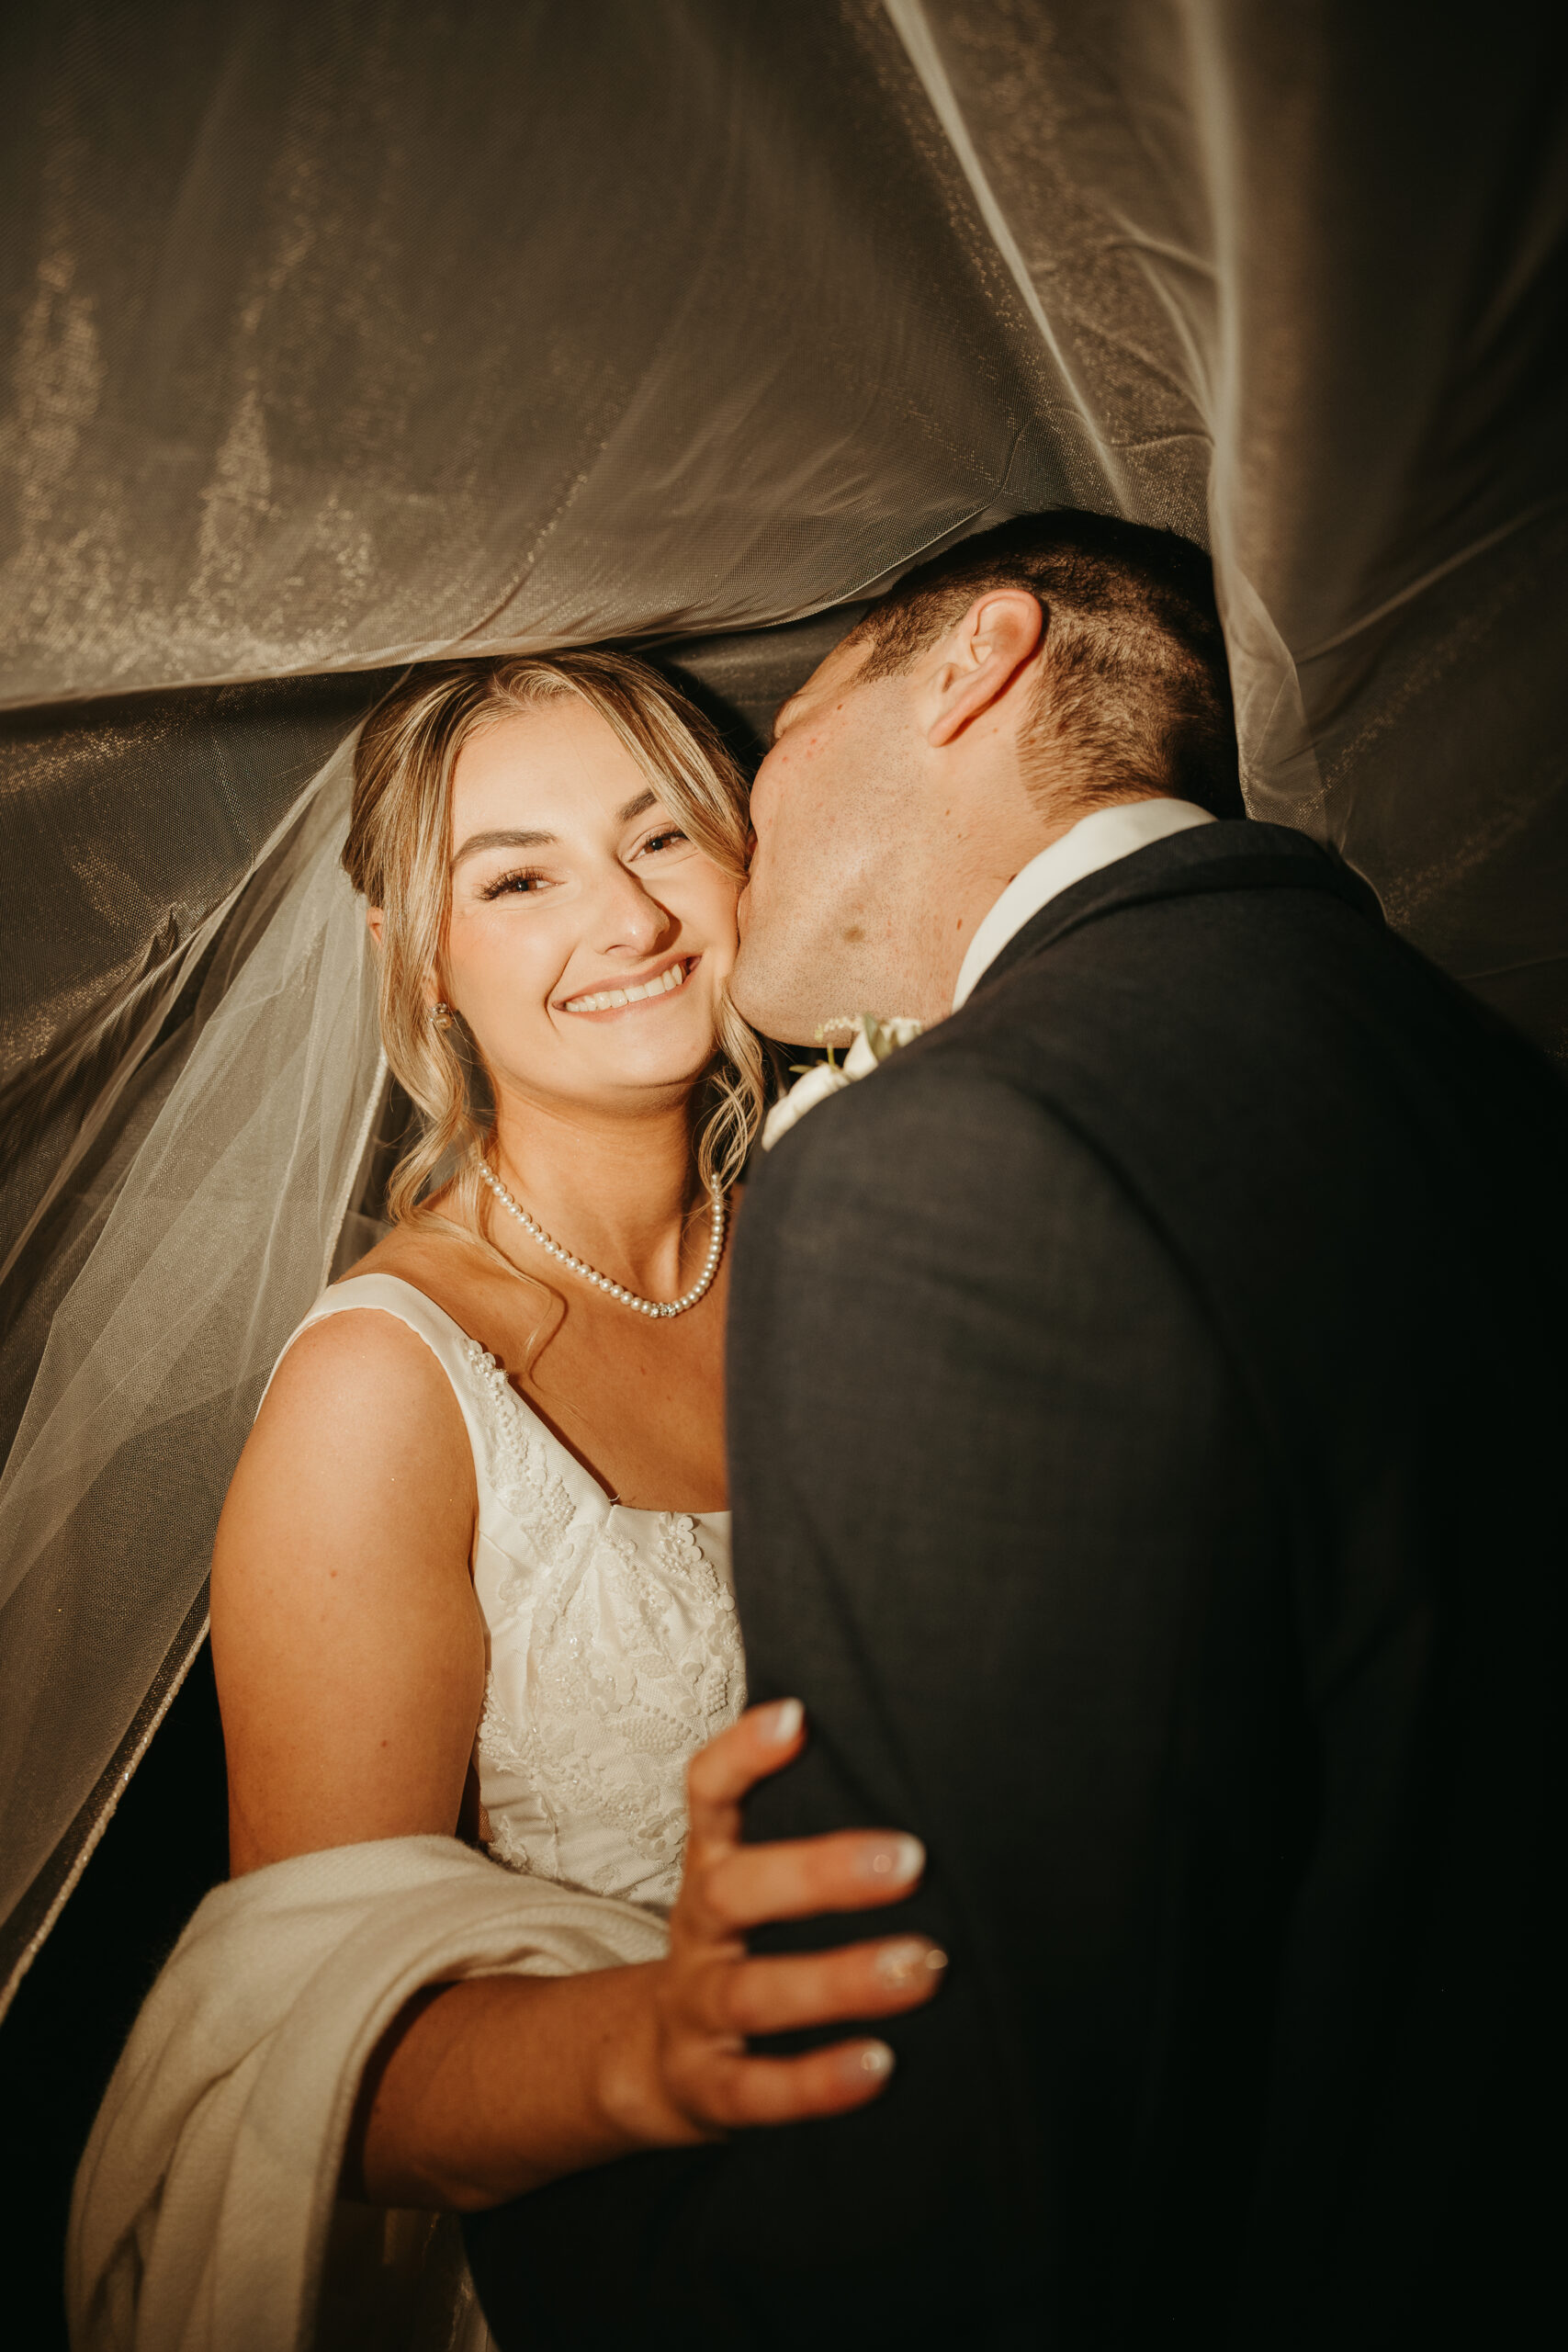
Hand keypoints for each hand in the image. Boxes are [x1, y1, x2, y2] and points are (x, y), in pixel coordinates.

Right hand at [604, 1699, 946, 2144]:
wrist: (661, 2064)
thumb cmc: (742, 1952)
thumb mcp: (751, 1888)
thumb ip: (807, 1839)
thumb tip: (917, 1773)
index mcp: (710, 1870)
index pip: (706, 1797)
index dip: (740, 1756)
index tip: (796, 1717)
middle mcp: (697, 1934)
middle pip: (734, 1893)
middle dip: (819, 1873)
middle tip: (911, 1859)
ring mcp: (697, 2013)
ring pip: (754, 1994)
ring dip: (838, 1980)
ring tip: (919, 1967)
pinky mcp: (710, 2089)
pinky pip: (759, 2089)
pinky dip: (817, 2081)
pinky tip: (878, 2065)